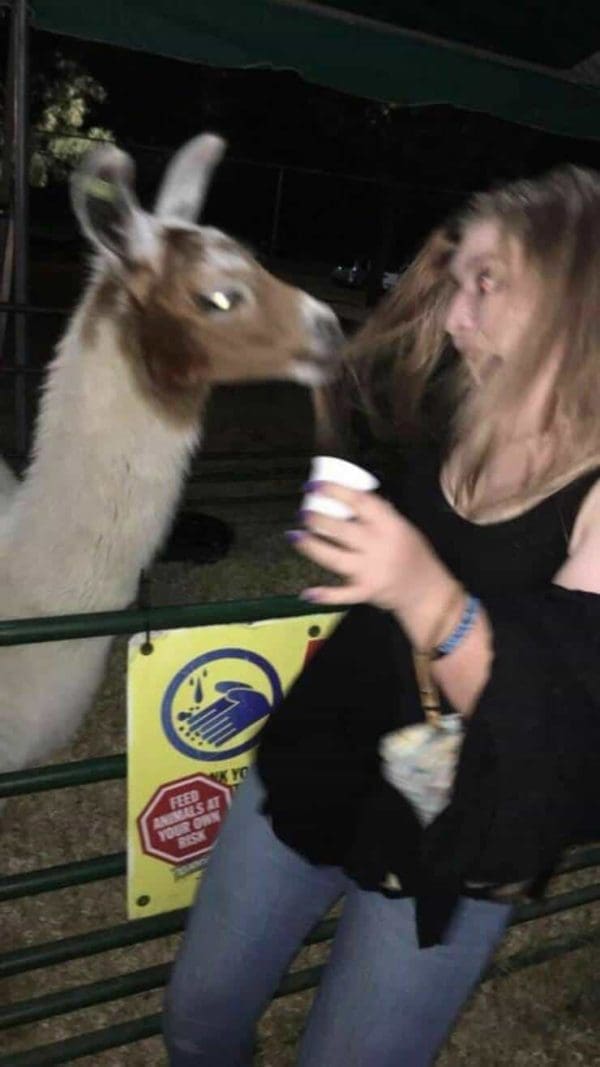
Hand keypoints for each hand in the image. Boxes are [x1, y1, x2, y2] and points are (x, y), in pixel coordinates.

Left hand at [288, 483, 460, 647]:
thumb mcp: (403, 527)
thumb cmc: (413, 554)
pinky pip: (342, 594)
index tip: (316, 486)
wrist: (427, 591)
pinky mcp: (366, 592)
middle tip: (302, 512)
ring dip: (312, 547)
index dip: (335, 491)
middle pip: (342, 530)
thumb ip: (379, 514)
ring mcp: (371, 571)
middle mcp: (379, 546)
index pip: (360, 502)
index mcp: (390, 525)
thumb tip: (350, 494)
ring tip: (294, 536)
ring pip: (336, 558)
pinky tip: (307, 593)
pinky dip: (325, 594)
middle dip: (318, 519)